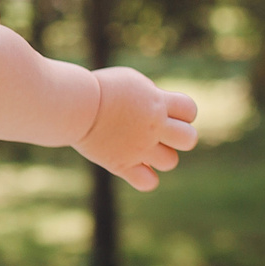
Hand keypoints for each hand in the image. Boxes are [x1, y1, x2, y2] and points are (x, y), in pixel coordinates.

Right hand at [73, 67, 198, 192]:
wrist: (75, 105)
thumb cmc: (98, 88)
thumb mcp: (131, 82)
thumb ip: (151, 96)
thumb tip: (161, 108)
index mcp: (157, 103)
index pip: (190, 110)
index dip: (181, 113)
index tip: (163, 111)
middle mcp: (153, 127)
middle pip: (189, 139)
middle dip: (178, 137)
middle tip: (158, 133)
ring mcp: (139, 148)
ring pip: (171, 162)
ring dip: (161, 157)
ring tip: (142, 148)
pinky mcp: (122, 164)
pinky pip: (149, 183)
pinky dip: (145, 178)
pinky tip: (133, 166)